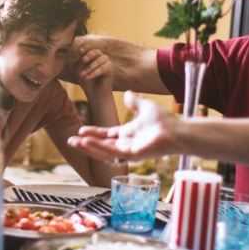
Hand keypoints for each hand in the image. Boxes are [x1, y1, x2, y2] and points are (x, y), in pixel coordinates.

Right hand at [68, 92, 184, 159]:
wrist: (177, 130)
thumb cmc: (165, 121)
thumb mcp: (145, 107)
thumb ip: (135, 102)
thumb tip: (128, 93)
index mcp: (128, 134)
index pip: (106, 135)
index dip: (93, 133)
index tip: (80, 129)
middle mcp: (126, 144)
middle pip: (101, 146)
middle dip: (85, 143)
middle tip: (71, 140)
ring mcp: (128, 151)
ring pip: (103, 151)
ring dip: (89, 147)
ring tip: (75, 142)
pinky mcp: (131, 155)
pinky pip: (111, 152)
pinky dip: (98, 147)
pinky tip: (88, 141)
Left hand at [74, 47, 113, 96]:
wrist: (95, 94)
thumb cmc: (86, 82)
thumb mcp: (79, 70)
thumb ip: (79, 62)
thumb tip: (80, 53)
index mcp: (94, 57)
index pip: (90, 49)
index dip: (86, 48)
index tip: (80, 51)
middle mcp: (101, 58)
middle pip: (96, 51)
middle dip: (89, 55)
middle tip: (83, 61)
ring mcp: (107, 63)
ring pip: (100, 59)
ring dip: (90, 67)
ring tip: (82, 75)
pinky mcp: (110, 70)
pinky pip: (103, 68)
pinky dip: (94, 73)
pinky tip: (88, 77)